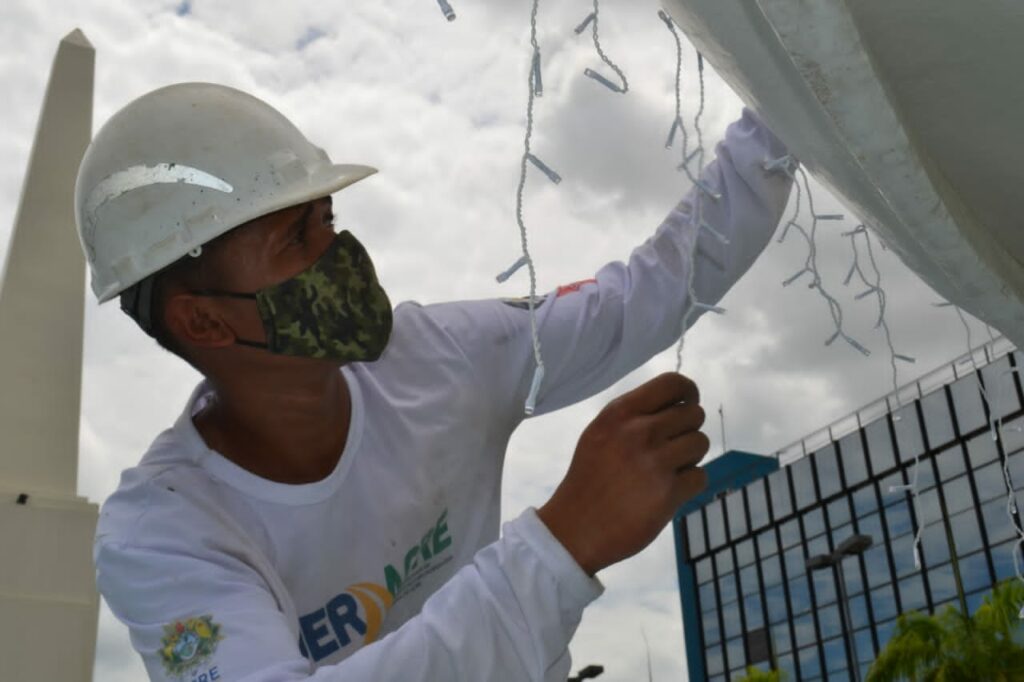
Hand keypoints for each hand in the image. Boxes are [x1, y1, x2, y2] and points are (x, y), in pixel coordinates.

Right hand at [537, 373, 708, 575]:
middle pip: (693, 414)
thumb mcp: (599, 434)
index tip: (687, 405)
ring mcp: (655, 462)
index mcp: (620, 413)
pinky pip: (701, 476)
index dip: (688, 392)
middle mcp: (639, 432)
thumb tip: (676, 405)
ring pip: (701, 443)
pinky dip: (689, 484)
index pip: (672, 384)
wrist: (575, 529)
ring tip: (666, 471)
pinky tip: (668, 491)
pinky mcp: (668, 493)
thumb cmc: (589, 479)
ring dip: (690, 458)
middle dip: (687, 430)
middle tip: (670, 449)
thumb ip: (633, 416)